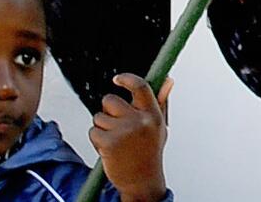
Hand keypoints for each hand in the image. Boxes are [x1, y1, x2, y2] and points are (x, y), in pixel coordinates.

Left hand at [89, 74, 170, 201]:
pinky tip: (109, 148)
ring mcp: (123, 131)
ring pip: (99, 117)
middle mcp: (140, 121)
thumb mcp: (159, 126)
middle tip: (117, 124)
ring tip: (115, 140)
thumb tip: (167, 80)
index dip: (127, 79)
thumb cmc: (149, 152)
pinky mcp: (108, 143)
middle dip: (108, 110)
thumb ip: (161, 101)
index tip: (118, 79)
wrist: (142, 181)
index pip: (140, 87)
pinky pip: (93, 131)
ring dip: (102, 127)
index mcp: (153, 114)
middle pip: (110, 100)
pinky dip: (97, 140)